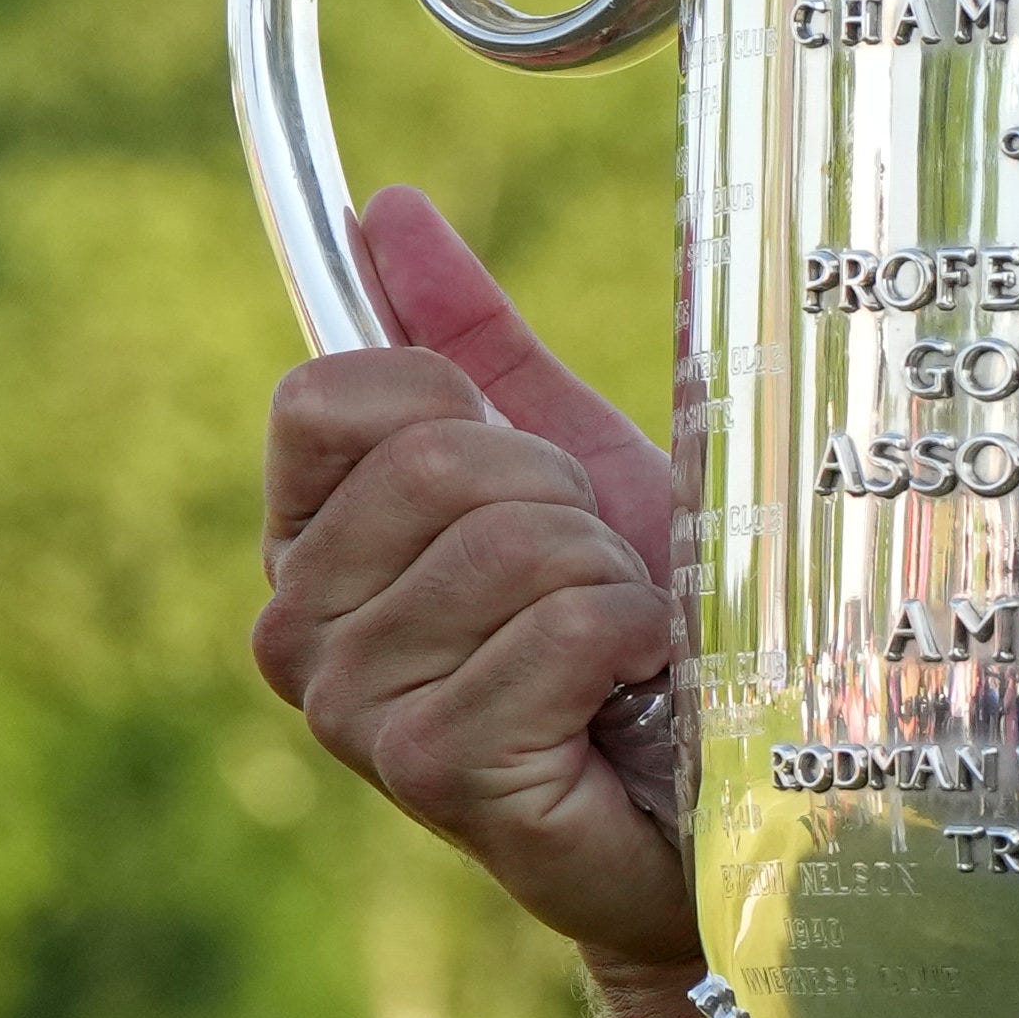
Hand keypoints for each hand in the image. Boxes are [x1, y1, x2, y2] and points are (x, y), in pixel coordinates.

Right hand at [256, 185, 704, 974]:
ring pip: (513, 538)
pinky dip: (637, 647)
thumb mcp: (569, 463)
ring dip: (613, 582)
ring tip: (616, 657)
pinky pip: (565, 626)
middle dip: (567, 504)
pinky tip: (629, 704)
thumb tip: (386, 208)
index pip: (332, 391)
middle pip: (439, 457)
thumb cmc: (646, 643)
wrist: (720, 809)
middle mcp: (298, 627)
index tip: (527, 484)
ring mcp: (350, 707)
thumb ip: (472, 340)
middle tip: (594, 589)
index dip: (466, 412)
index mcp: (312, 543)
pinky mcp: (430, 767)